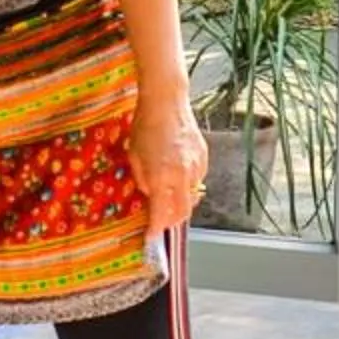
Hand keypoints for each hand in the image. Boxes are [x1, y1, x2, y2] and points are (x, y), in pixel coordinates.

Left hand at [128, 98, 208, 234]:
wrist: (166, 101)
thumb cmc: (144, 126)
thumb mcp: (134, 156)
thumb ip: (142, 180)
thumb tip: (150, 196)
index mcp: (161, 176)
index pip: (161, 214)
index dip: (156, 229)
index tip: (150, 236)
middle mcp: (182, 175)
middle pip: (182, 213)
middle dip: (170, 222)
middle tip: (159, 221)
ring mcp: (196, 167)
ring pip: (191, 197)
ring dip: (179, 201)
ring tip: (166, 194)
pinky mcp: (204, 158)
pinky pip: (196, 180)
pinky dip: (186, 183)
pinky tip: (176, 173)